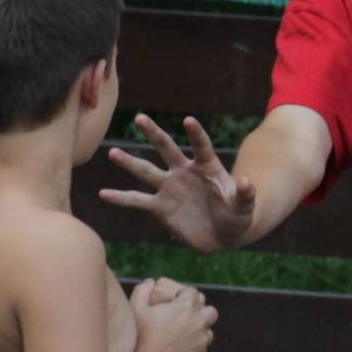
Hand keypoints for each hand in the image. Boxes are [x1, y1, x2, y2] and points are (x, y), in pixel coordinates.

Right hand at [97, 116, 255, 253]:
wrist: (223, 234)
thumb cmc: (237, 216)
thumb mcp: (245, 207)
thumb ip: (246, 195)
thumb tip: (248, 182)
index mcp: (207, 167)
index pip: (201, 146)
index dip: (196, 134)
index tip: (188, 121)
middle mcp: (184, 172)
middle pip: (167, 148)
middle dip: (154, 133)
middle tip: (140, 117)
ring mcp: (170, 188)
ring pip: (146, 171)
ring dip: (130, 162)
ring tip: (113, 152)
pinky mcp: (160, 207)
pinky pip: (137, 200)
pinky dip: (120, 198)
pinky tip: (103, 194)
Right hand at [131, 277, 218, 351]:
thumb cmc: (142, 335)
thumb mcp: (136, 309)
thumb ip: (142, 291)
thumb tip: (150, 281)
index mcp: (186, 306)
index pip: (193, 292)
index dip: (185, 294)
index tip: (176, 300)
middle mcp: (198, 321)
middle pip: (210, 310)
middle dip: (201, 310)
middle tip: (186, 315)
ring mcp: (202, 338)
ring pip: (208, 330)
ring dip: (200, 329)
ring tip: (185, 332)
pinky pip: (202, 346)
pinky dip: (195, 345)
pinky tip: (181, 347)